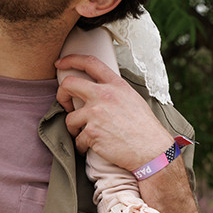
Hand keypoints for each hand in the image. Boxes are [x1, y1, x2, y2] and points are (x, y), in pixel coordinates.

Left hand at [55, 53, 173, 170]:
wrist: (152, 152)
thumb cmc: (145, 128)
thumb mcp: (132, 99)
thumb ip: (114, 91)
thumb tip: (98, 89)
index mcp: (116, 85)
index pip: (89, 62)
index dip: (71, 60)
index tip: (60, 63)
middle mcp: (104, 95)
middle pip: (69, 84)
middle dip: (61, 95)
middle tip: (65, 105)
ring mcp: (96, 113)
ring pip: (69, 117)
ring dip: (74, 129)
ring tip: (84, 135)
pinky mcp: (92, 133)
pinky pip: (77, 139)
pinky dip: (82, 146)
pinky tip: (91, 148)